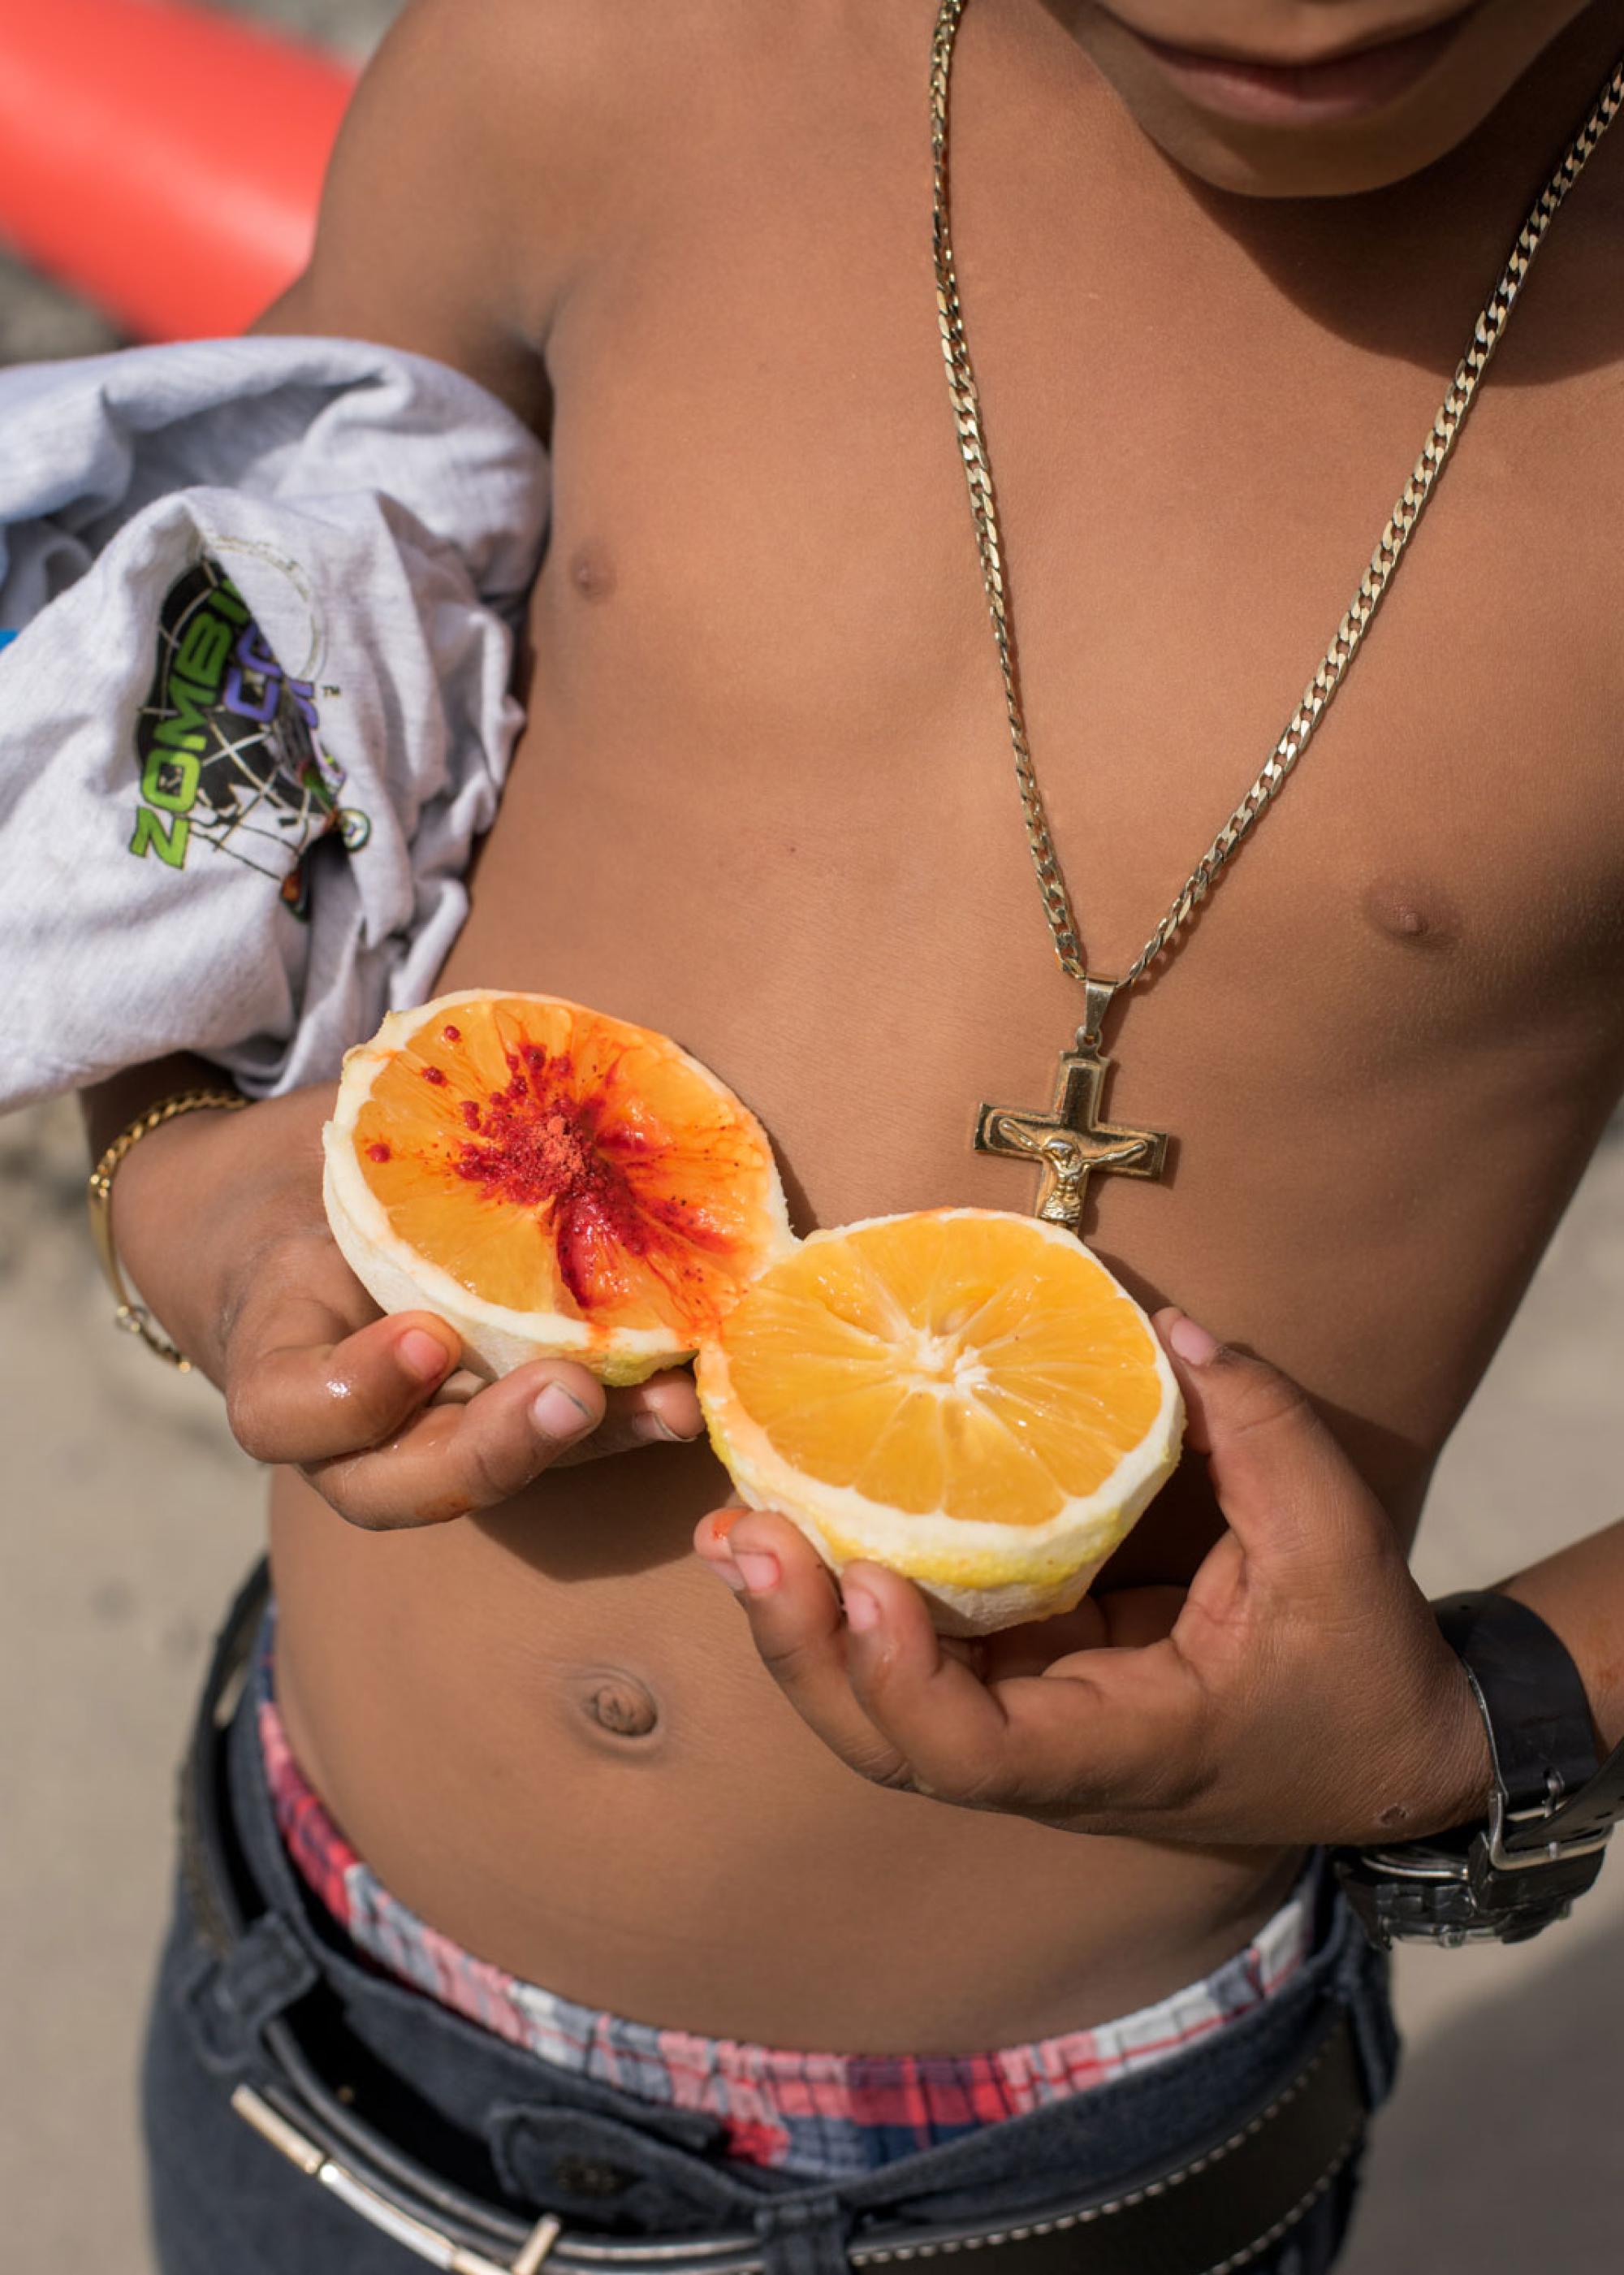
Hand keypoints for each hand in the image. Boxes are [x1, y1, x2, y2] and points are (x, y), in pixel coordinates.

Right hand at [110, 1082, 702, 1527]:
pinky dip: (625, 1422)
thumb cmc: (307, 1171)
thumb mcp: (325, 1141)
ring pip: (490, 1485)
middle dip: (492, 1452)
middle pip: (395, 1489)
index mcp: (277, 1346)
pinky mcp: (493, 1428)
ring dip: (590, 1450)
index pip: (283, 1409)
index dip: (353, 1393)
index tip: (429, 1337)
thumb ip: (388, 1123)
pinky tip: (688, 1386)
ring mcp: (421, 1438)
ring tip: (669, 1404)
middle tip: (571, 1394)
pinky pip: (553, 1448)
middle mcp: (344, 1426)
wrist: (283, 1224)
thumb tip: (515, 1055)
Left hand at [695, 1312, 1489, 1846]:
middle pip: (885, 1742)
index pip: (978, 1756)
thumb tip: (1167, 1327)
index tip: (871, 1588)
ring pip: (876, 1709)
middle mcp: (1046, 1756)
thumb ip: (1260, 1427)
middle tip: (747, 1534)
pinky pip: (910, 1659)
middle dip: (802, 1647)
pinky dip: (845, 1603)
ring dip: (799, 1626)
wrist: (1383, 1753)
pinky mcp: (1016, 1684)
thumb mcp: (1334, 1542)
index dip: (904, 1685)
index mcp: (1120, 1744)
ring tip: (740, 1524)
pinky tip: (792, 1529)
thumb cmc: (1357, 1664)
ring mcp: (1022, 1728)